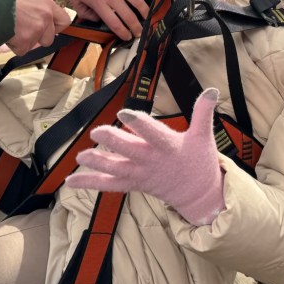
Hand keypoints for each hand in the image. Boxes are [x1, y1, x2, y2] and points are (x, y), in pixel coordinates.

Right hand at [4, 0, 71, 54]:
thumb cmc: (5, 0)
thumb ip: (37, 4)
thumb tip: (43, 5)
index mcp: (47, 5)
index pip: (64, 21)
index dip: (56, 27)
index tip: (50, 29)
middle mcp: (45, 18)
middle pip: (49, 39)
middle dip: (38, 38)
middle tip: (24, 29)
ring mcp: (36, 31)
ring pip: (34, 45)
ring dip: (25, 41)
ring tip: (14, 28)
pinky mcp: (25, 42)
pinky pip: (22, 50)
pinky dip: (15, 46)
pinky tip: (8, 34)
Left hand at [64, 0, 151, 38]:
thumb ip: (83, 12)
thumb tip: (95, 19)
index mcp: (99, 3)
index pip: (115, 24)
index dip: (123, 33)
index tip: (127, 37)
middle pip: (129, 17)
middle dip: (136, 28)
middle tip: (140, 33)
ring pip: (138, 2)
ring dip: (145, 12)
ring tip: (147, 18)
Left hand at [66, 88, 224, 225]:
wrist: (198, 194)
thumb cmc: (199, 160)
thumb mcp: (204, 135)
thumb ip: (204, 111)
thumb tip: (212, 90)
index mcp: (169, 146)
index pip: (153, 133)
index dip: (139, 124)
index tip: (125, 112)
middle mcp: (152, 161)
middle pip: (130, 151)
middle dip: (114, 142)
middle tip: (97, 131)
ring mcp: (141, 174)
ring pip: (116, 170)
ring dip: (97, 164)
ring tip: (80, 157)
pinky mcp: (133, 184)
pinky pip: (110, 185)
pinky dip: (90, 183)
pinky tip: (70, 181)